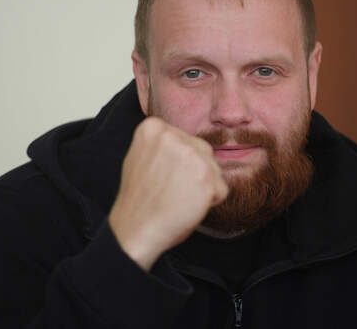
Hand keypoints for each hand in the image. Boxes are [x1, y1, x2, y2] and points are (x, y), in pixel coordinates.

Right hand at [108, 117, 228, 270]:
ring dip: (203, 186)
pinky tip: (187, 206)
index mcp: (153, 127)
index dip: (178, 163)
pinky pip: (221, 189)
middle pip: (203, 151)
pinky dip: (210, 202)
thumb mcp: (140, 156)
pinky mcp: (206, 177)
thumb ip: (162, 144)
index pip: (184, 140)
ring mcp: (191, 154)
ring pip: (214, 169)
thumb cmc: (139, 199)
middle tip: (171, 190)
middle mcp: (173, 135)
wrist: (134, 229)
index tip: (161, 176)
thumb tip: (186, 141)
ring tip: (178, 198)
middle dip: (195, 172)